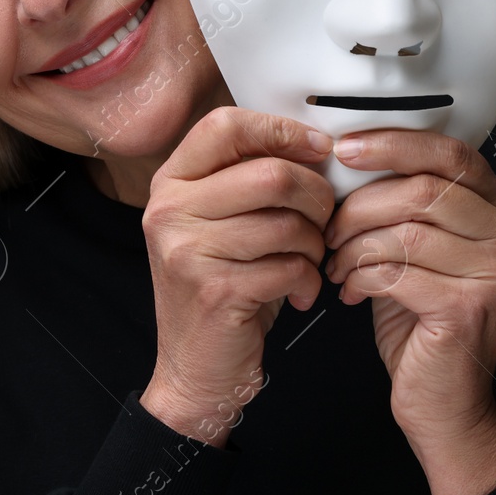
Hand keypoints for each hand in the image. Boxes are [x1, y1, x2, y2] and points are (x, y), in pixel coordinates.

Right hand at [139, 107, 335, 447]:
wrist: (195, 368)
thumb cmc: (224, 287)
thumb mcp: (222, 222)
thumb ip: (250, 179)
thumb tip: (318, 143)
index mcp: (172, 183)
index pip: (226, 126)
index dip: (280, 130)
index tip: (318, 148)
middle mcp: (170, 211)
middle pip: (270, 173)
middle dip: (317, 197)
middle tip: (325, 221)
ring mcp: (186, 251)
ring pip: (286, 222)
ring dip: (315, 244)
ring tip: (309, 262)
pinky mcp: (214, 290)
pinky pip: (288, 266)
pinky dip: (308, 280)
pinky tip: (301, 291)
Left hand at [321, 129, 495, 494]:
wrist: (444, 403)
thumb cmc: (423, 324)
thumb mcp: (417, 250)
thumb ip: (403, 204)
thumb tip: (349, 158)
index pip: (451, 153)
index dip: (393, 144)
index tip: (345, 149)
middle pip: (422, 189)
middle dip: (360, 206)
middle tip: (329, 229)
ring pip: (404, 229)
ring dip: (355, 245)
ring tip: (337, 264)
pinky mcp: (469, 307)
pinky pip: (395, 270)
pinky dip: (360, 276)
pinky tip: (351, 291)